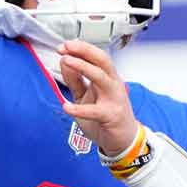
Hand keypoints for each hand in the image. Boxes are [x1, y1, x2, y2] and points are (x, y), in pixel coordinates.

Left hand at [58, 40, 139, 156]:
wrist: (123, 140)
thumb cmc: (106, 116)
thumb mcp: (85, 96)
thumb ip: (75, 81)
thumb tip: (64, 63)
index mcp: (107, 78)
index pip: (95, 57)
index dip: (80, 49)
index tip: (63, 46)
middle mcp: (112, 84)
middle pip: (102, 60)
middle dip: (84, 50)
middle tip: (66, 47)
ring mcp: (114, 99)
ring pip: (101, 77)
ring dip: (83, 67)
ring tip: (66, 61)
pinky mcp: (112, 115)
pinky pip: (94, 111)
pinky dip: (79, 109)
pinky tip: (67, 107)